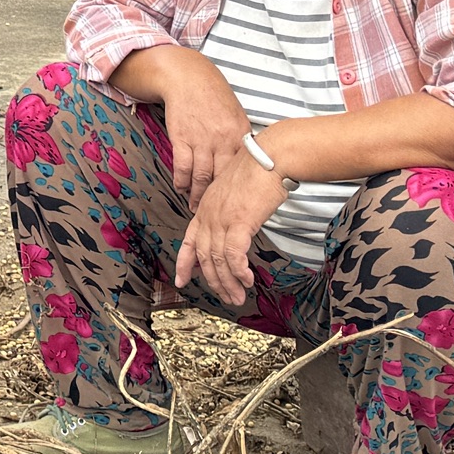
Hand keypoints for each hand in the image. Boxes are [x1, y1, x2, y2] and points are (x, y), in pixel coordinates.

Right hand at [158, 56, 253, 207]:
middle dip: (218, 199)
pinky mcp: (182, 138)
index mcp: (239, 135)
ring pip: (201, 176)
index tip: (238, 204)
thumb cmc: (213, 96)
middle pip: (222, 177)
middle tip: (215, 214)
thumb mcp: (237, 116)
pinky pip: (182, 167)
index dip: (240, 190)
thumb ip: (241, 141)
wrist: (189, 78)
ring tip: (195, 207)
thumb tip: (247, 164)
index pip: (242, 170)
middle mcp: (222, 140)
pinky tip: (182, 188)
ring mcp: (201, 140)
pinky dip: (181, 181)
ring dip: (197, 195)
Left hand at [172, 144, 284, 306]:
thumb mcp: (234, 193)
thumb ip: (230, 213)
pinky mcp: (240, 221)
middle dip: (214, 281)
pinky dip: (239, 271)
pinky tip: (246, 279)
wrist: (271, 156)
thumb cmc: (259, 172)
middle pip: (205, 256)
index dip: (184, 263)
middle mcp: (210, 215)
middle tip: (226, 297)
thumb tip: (235, 231)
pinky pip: (234, 255)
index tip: (182, 280)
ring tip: (238, 295)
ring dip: (229, 282)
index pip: (190, 241)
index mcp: (206, 208)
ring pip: (219, 260)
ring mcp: (223, 218)